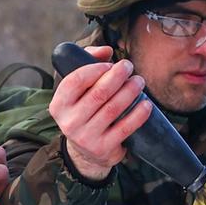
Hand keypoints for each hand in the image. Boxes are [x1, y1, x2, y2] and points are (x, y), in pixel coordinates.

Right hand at [49, 45, 152, 180]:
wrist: (87, 153)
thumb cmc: (85, 112)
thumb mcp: (78, 92)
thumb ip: (87, 63)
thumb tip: (106, 51)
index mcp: (59, 105)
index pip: (75, 81)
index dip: (95, 69)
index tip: (110, 64)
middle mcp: (69, 122)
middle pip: (98, 93)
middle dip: (117, 76)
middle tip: (129, 66)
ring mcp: (86, 137)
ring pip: (113, 109)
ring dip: (130, 91)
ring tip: (139, 82)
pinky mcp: (103, 148)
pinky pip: (124, 128)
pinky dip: (138, 114)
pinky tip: (146, 104)